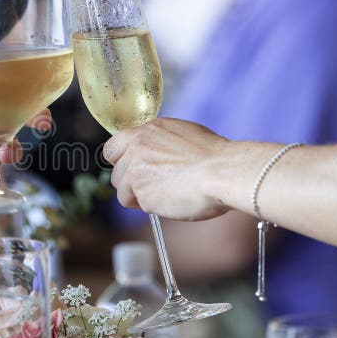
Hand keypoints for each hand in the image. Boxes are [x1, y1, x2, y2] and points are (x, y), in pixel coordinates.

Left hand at [103, 118, 231, 220]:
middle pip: (116, 173)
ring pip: (122, 191)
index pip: (112, 148)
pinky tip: (168, 200)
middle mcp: (135, 149)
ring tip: (164, 194)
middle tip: (153, 186)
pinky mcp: (140, 193)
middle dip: (130, 182)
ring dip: (138, 196)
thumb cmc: (213, 155)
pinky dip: (148, 206)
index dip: (121, 161)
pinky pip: (135, 204)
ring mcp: (135, 171)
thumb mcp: (181, 133)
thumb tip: (153, 150)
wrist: (223, 171)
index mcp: (145, 131)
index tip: (133, 169)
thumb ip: (159, 141)